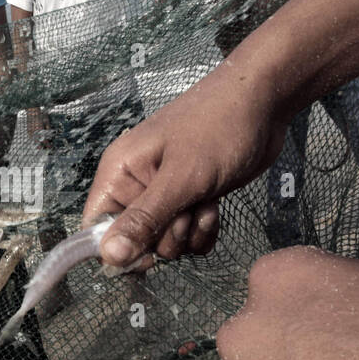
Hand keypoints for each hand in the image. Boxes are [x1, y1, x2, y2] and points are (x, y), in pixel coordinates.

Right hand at [81, 68, 287, 267]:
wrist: (263, 103)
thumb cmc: (218, 128)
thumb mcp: (180, 178)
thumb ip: (144, 219)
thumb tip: (109, 256)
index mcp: (120, 173)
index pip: (95, 226)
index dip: (115, 248)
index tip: (146, 255)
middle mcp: (136, 185)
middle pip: (134, 240)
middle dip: (166, 236)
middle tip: (187, 212)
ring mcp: (164, 193)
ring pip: (164, 242)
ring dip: (189, 232)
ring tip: (205, 200)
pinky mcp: (189, 200)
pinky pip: (187, 237)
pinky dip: (203, 230)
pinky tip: (215, 207)